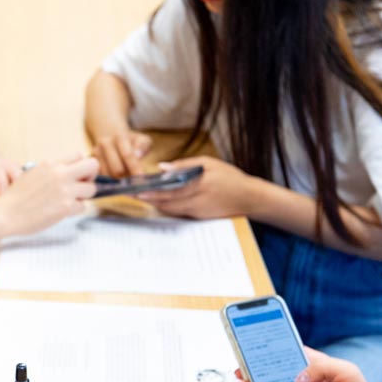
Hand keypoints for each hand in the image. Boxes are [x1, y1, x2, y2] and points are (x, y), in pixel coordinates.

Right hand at [0, 156, 97, 235]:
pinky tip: (62, 211)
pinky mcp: (66, 206)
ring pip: (91, 189)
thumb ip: (50, 171)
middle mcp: (60, 173)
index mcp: (50, 164)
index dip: (80, 166)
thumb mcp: (32, 174)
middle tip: (81, 187)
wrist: (6, 213)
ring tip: (68, 201)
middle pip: (93, 166)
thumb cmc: (16, 197)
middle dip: (90, 177)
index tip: (75, 176)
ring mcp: (64, 190)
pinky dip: (75, 210)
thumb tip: (65, 172)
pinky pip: (83, 207)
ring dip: (82, 197)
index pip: (79, 155)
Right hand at [90, 130, 151, 177]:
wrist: (110, 135)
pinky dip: (109, 181)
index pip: (128, 155)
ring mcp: (95, 152)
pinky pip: (100, 176)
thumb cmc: (130, 142)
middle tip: (134, 181)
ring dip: (118, 181)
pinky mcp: (90, 161)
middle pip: (116, 169)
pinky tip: (115, 179)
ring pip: (107, 175)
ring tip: (125, 178)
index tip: (142, 181)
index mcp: (119, 136)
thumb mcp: (142, 140)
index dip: (136, 169)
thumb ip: (143, 146)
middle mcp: (105, 143)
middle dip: (127, 178)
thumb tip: (138, 155)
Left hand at [136, 156, 261, 219]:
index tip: (137, 187)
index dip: (152, 190)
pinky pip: (178, 212)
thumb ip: (185, 165)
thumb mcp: (209, 163)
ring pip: (170, 209)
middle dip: (148, 198)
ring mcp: (197, 211)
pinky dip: (166, 207)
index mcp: (199, 184)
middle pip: (167, 201)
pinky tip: (157, 202)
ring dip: (155, 204)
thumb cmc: (229, 177)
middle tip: (133, 193)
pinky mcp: (199, 218)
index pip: (170, 188)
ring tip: (141, 196)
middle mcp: (196, 200)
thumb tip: (162, 167)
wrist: (249, 198)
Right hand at [233, 348, 369, 381]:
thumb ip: (323, 366)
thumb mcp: (347, 372)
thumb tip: (298, 375)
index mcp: (310, 365)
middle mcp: (297, 380)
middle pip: (269, 369)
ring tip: (242, 380)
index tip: (253, 337)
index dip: (269, 344)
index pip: (285, 351)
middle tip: (241, 363)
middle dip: (252, 363)